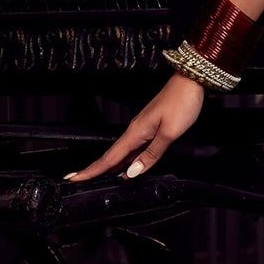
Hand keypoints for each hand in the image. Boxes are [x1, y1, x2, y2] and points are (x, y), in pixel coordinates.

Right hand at [63, 72, 205, 181]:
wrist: (190, 82)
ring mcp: (142, 129)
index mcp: (135, 133)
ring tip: (97, 178)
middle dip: (95, 169)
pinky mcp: (151, 127)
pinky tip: (128, 166)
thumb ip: (151, 154)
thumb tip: (132, 172)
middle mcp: (135, 131)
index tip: (74, 178)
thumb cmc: (181, 103)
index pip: (109, 158)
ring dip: (110, 166)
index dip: (92, 170)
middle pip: (111, 156)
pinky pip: (134, 148)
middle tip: (78, 180)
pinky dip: (127, 159)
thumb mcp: (169, 133)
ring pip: (123, 153)